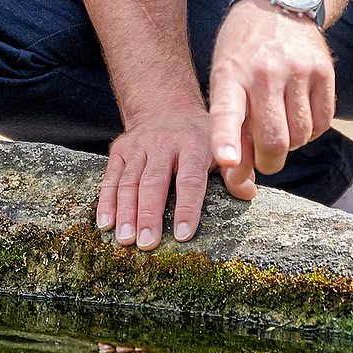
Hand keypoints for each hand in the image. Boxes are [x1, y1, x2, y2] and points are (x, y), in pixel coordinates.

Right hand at [96, 107, 233, 249]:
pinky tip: (105, 223)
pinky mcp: (120, 149)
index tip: (183, 235)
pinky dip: (106, 201)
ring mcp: (138, 146)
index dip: (187, 208)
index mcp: (193, 145)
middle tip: (146, 244)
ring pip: (129, 182)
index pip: (190, 180)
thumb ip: (235, 170)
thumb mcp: (222, 146)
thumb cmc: (200, 137)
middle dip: (149, 215)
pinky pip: (111, 177)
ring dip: (125, 212)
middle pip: (154, 183)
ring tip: (124, 240)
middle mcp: (163, 143)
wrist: (166, 108)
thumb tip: (247, 193)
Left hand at [207, 0, 334, 183]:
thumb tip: (240, 181)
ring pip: (300, 136)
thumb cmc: (243, 53)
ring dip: (291, 145)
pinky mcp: (324, 71)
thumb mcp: (226, 79)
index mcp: (229, 74)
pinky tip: (298, 115)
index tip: (228, 161)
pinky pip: (322, 123)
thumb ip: (231, 126)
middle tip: (263, 162)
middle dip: (267, 163)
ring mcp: (297, 70)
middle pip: (273, 139)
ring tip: (279, 126)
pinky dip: (311, 131)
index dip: (226, 140)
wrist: (279, 4)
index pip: (226, 112)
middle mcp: (264, 72)